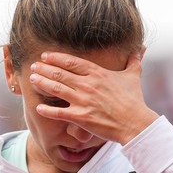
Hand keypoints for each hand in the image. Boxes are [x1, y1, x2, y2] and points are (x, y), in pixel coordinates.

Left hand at [30, 49, 157, 144]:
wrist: (135, 123)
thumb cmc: (134, 100)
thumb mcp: (134, 76)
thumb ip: (133, 61)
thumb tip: (140, 49)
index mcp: (97, 73)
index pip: (71, 61)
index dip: (56, 58)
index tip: (45, 55)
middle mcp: (87, 84)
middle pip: (60, 73)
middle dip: (44, 68)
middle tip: (33, 66)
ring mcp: (83, 101)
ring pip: (56, 89)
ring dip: (42, 83)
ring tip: (32, 79)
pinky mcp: (81, 117)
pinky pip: (59, 113)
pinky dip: (46, 110)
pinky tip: (37, 108)